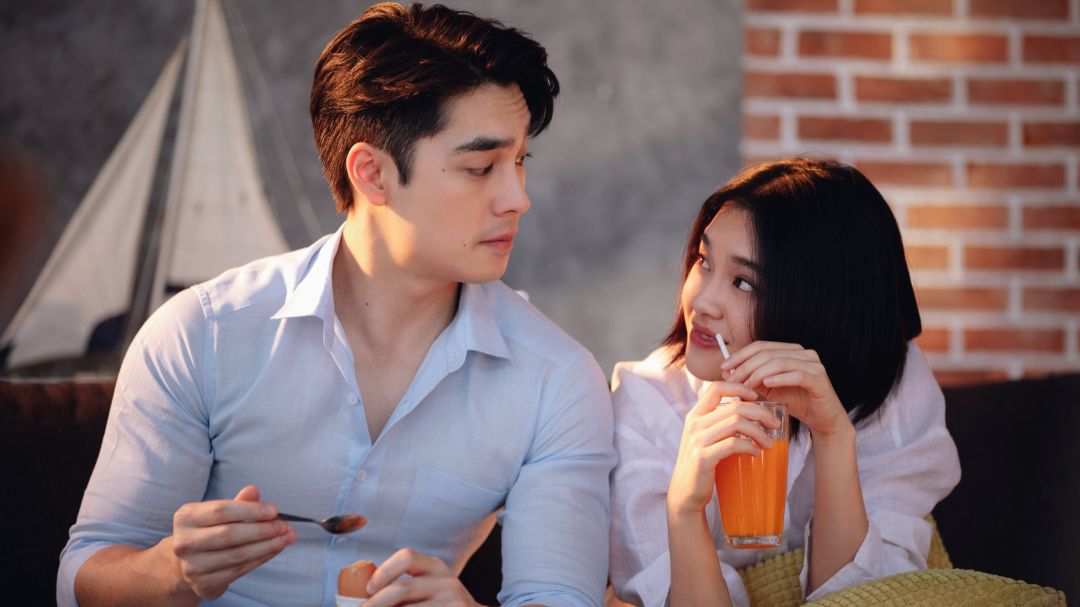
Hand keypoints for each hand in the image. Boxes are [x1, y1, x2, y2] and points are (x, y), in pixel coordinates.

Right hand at [170, 485, 294, 599]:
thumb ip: (236, 503)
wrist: (188, 564)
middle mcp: (184, 542)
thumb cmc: (208, 532)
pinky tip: (274, 550)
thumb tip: (253, 491)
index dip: (250, 510)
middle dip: (262, 530)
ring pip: (237, 555)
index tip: (274, 511)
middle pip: (229, 535)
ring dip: (267, 546)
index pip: (221, 511)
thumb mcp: (217, 514)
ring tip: (286, 538)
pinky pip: (239, 570)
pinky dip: (261, 558)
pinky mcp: (204, 583)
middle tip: (284, 526)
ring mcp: (192, 566)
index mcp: (186, 517)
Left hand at [365, 548, 478, 606]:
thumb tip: (364, 597)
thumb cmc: (442, 605)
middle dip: (375, 603)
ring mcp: (454, 602)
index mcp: (435, 567)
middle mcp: (447, 582)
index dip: (383, 572)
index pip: (406, 557)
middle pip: (401, 588)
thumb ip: (405, 588)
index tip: (368, 589)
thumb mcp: (430, 588)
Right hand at [667, 381, 774, 517]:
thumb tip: (750, 413)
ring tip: (768, 442)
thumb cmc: (702, 464)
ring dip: (758, 432)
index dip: (739, 387)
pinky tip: (755, 453)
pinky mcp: (703, 457)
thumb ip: (718, 423)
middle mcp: (694, 424)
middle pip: (734, 406)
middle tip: (774, 424)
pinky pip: (733, 444)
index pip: (717, 388)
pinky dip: (749, 446)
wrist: (685, 492)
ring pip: (736, 423)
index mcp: (695, 415)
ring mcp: (697, 440)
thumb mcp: (704, 438)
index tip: (756, 397)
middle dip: (761, 413)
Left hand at [721, 341, 850, 437]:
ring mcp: (814, 364)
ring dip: (759, 373)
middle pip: (767, 353)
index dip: (740, 355)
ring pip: (780, 362)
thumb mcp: (769, 389)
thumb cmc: (796, 402)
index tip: (724, 367)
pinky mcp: (820, 379)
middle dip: (746, 366)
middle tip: (733, 380)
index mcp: (790, 350)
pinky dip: (779, 378)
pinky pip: (797, 375)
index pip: (760, 346)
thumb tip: (727, 372)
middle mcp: (803, 353)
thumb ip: (752, 378)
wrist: (822, 420)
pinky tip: (766, 385)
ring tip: (746, 385)